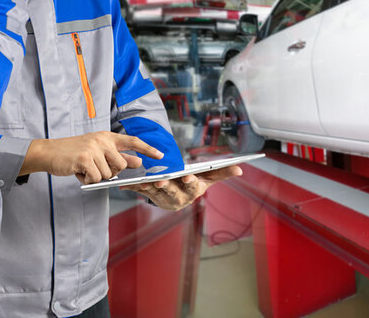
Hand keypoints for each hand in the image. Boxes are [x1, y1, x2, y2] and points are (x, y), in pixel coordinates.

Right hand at [21, 131, 164, 183]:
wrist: (48, 152)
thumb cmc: (73, 154)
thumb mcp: (96, 151)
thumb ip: (116, 156)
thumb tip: (138, 162)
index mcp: (106, 136)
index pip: (132, 141)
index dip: (147, 148)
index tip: (160, 155)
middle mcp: (102, 140)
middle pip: (122, 164)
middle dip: (111, 172)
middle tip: (96, 169)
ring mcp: (93, 148)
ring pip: (109, 173)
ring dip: (97, 177)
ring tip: (84, 169)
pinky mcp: (85, 158)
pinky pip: (96, 178)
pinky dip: (88, 180)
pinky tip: (79, 173)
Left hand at [120, 165, 242, 210]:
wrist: (176, 199)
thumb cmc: (193, 185)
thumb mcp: (207, 179)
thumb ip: (222, 173)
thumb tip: (241, 169)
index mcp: (192, 191)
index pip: (192, 187)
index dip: (189, 183)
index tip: (187, 178)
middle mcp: (178, 197)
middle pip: (172, 192)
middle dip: (167, 187)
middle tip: (162, 182)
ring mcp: (163, 198)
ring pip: (155, 194)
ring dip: (149, 188)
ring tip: (145, 182)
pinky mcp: (150, 196)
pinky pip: (141, 192)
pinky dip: (134, 188)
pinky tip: (127, 184)